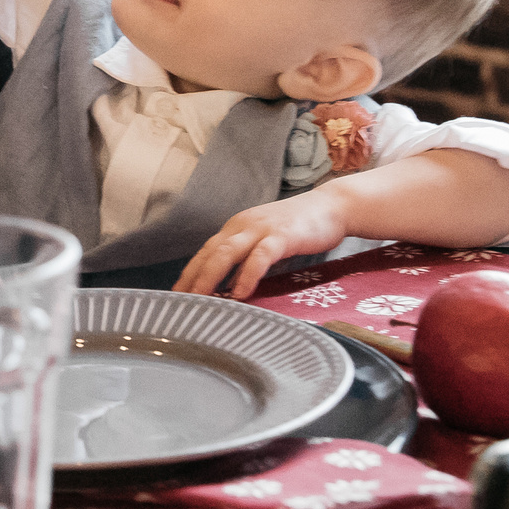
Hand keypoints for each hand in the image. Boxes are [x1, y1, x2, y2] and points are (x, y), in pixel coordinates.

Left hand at [174, 187, 354, 298]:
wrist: (332, 206)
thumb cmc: (299, 228)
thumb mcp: (266, 241)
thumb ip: (248, 259)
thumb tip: (231, 288)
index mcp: (237, 227)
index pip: (205, 251)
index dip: (189, 273)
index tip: (175, 295)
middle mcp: (243, 225)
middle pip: (210, 252)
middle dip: (192, 277)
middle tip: (179, 302)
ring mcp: (262, 228)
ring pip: (228, 252)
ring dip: (211, 276)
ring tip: (200, 298)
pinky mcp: (283, 235)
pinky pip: (261, 255)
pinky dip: (248, 274)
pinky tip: (241, 292)